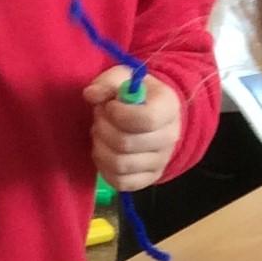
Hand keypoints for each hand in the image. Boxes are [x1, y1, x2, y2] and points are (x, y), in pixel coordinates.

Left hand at [84, 69, 181, 191]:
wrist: (153, 115)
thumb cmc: (136, 94)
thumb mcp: (123, 78)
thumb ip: (106, 83)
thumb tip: (91, 95)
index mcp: (169, 108)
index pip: (146, 120)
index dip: (119, 114)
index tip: (110, 106)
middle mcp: (170, 138)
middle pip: (126, 143)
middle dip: (103, 128)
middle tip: (99, 118)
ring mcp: (161, 162)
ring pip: (120, 164)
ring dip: (100, 147)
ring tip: (100, 134)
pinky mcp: (148, 179)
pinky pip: (120, 182)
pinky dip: (104, 168)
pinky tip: (104, 151)